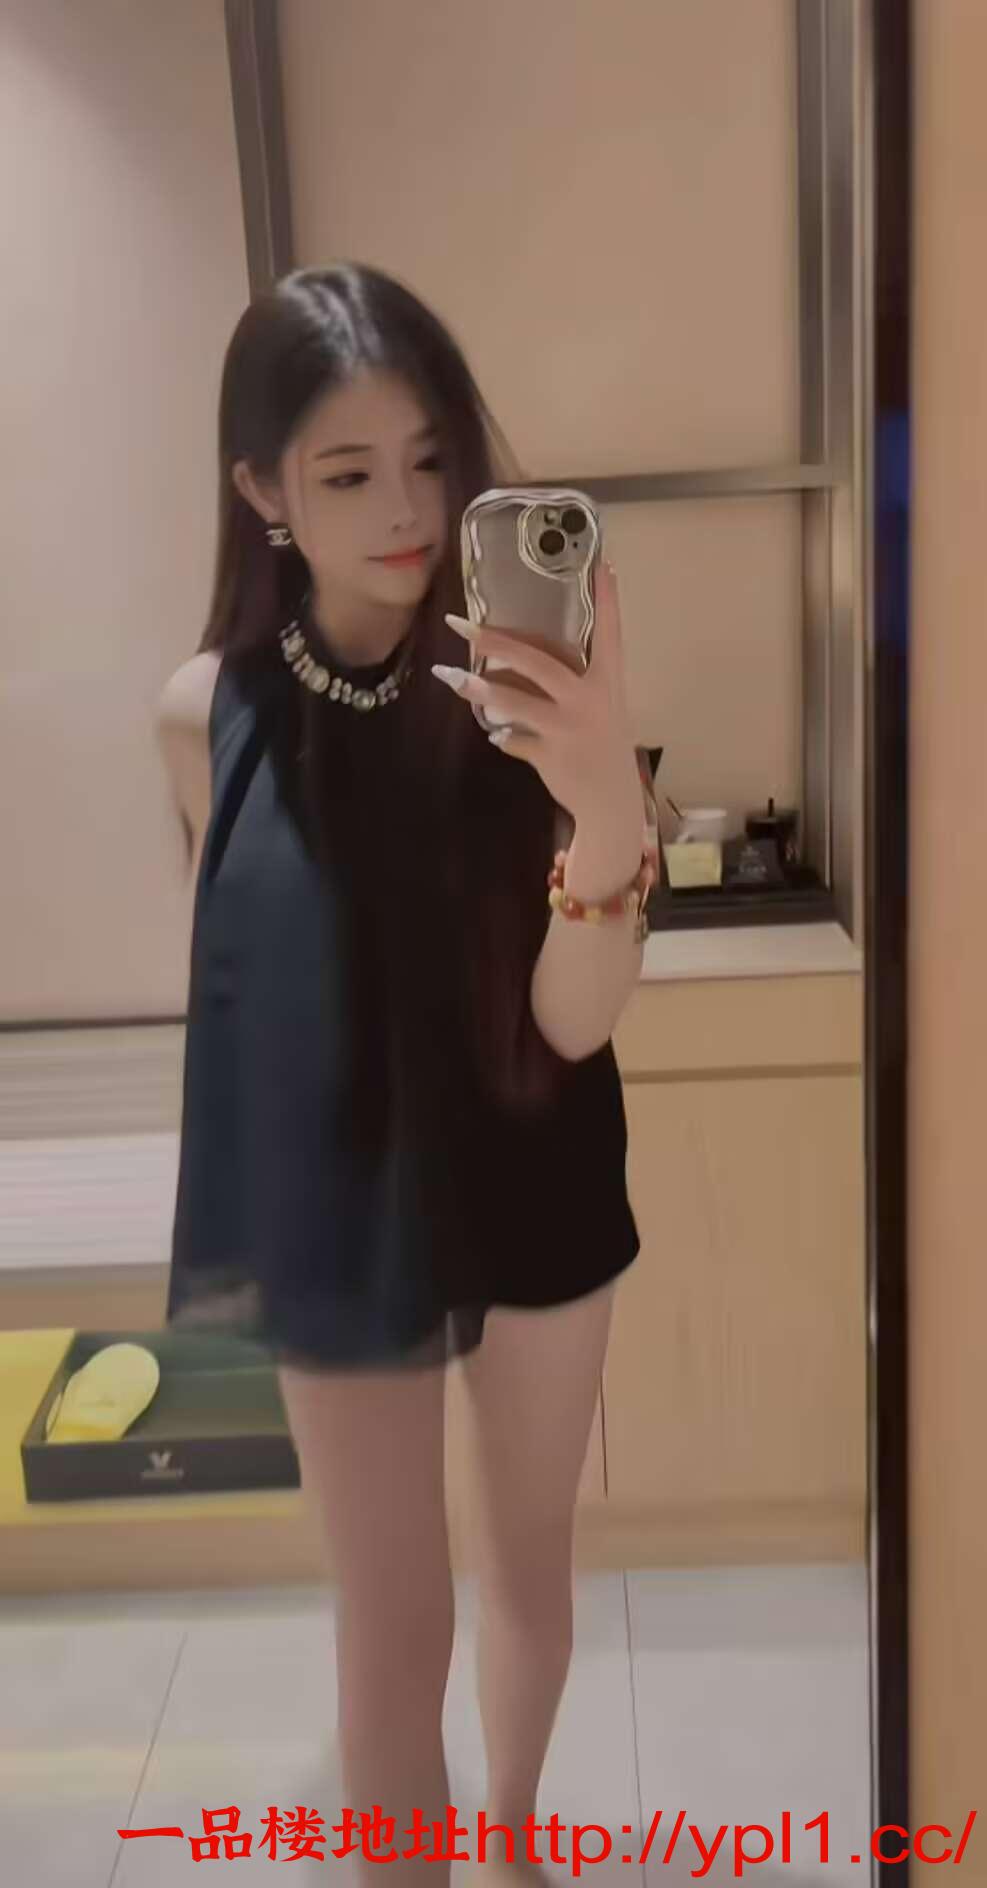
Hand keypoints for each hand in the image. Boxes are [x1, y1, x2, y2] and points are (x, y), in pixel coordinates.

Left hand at [433, 560, 639, 825]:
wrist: (611, 801)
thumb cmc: (603, 746)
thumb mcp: (604, 708)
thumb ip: (576, 681)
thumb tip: (527, 657)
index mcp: (608, 681)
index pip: (609, 632)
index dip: (606, 599)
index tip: (601, 564)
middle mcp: (589, 699)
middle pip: (537, 661)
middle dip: (496, 642)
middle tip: (463, 625)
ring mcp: (568, 728)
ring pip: (514, 702)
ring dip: (478, 689)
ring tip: (450, 675)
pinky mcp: (550, 755)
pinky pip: (513, 740)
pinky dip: (502, 736)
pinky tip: (496, 735)